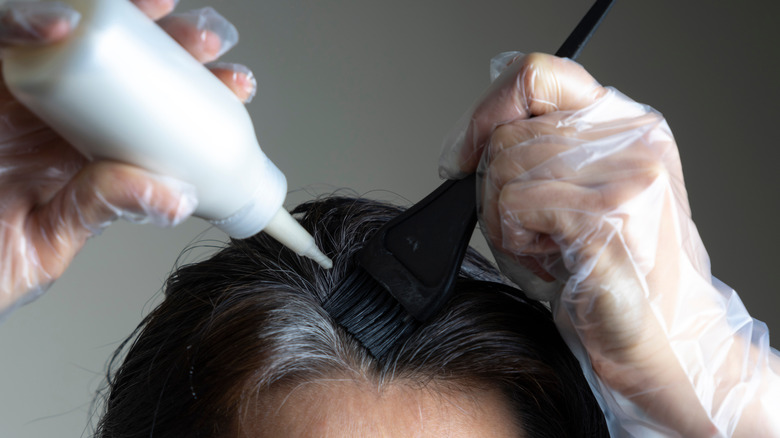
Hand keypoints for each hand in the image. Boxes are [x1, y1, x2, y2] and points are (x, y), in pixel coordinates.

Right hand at [0, 1, 256, 319]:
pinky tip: (63, 23)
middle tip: (211, 42)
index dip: (193, 92)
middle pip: (119, 63)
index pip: (147, 111)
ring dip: (118, 17)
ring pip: (66, 33)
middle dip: (170, 45)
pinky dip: (25, 21)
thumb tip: (176, 197)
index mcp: (81, 150)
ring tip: (160, 8)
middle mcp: (52, 112)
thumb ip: (103, 209)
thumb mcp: (51, 239)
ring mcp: (10, 92)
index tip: (238, 86)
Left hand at [440, 52, 778, 436]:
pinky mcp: (610, 215)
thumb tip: (472, 138)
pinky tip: (550, 259)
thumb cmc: (607, 274)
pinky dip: (514, 239)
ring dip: (503, 220)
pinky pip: (515, 204)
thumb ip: (534, 152)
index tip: (468, 152)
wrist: (661, 341)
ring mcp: (626, 174)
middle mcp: (633, 138)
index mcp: (626, 123)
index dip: (489, 110)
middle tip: (527, 230)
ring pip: (504, 168)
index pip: (538, 75)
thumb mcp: (569, 196)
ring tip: (545, 246)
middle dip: (493, 190)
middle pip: (508, 133)